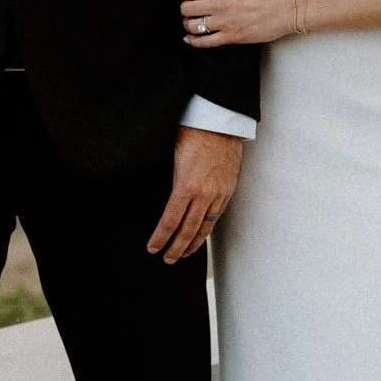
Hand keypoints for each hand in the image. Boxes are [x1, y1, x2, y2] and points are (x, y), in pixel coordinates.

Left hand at [145, 126, 243, 262]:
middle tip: (167, 259)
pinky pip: (217, 215)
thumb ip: (172, 181)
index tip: (153, 248)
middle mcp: (204, 194)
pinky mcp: (228, 189)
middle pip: (188, 230)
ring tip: (184, 254)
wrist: (221, 121)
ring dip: (193, 243)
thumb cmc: (193, 132)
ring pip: (205, 227)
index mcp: (186, 186)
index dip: (161, 238)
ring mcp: (218, 193)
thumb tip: (165, 200)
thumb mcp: (173, 156)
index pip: (170, 221)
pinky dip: (207, 228)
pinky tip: (201, 233)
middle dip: (176, 248)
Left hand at [182, 0, 294, 47]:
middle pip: (186, 9)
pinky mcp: (232, 37)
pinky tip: (191, 39)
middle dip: (186, 8)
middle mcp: (219, 5)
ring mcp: (225, 23)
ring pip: (193, 26)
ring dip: (189, 24)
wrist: (290, 8)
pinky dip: (195, 41)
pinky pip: (206, 43)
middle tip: (191, 8)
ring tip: (192, 22)